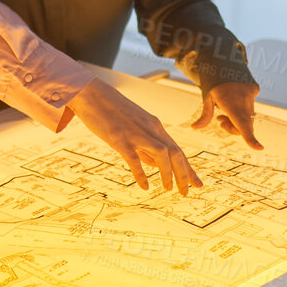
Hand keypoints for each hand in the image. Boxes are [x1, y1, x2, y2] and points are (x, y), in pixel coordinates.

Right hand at [68, 78, 202, 194]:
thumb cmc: (110, 110)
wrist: (90, 93)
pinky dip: (141, 175)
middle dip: (184, 175)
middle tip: (186, 193)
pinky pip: (134, 159)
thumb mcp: (134, 126)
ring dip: (168, 173)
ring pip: (162, 154)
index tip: (196, 184)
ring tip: (168, 189)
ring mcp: (136, 133)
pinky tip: (144, 186)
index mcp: (154, 125)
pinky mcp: (120, 138)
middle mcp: (150, 128)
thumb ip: (145, 145)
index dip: (188, 169)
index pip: (177, 150)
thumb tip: (155, 165)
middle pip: (176, 153)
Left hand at [191, 82, 263, 148]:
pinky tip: (234, 97)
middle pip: (245, 125)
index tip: (259, 148)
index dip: (251, 138)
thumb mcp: (206, 97)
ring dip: (239, 119)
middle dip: (234, 128)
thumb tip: (194, 128)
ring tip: (223, 110)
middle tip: (220, 119)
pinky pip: (251, 105)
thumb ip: (205, 115)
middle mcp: (243, 98)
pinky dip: (243, 108)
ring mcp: (251, 93)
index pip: (242, 124)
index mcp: (229, 101)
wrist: (223, 58)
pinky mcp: (255, 89)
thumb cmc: (211, 80)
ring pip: (249, 117)